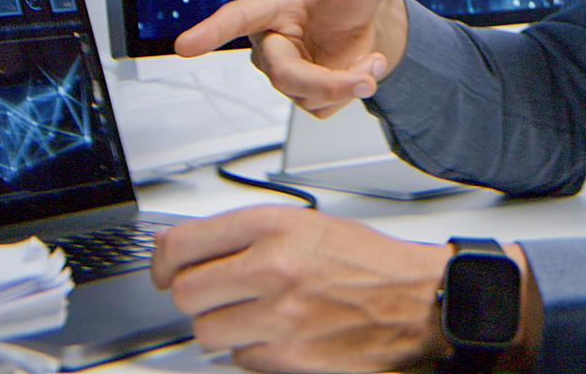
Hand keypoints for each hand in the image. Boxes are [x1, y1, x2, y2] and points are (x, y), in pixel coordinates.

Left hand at [150, 206, 538, 372]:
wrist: (420, 301)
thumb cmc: (369, 263)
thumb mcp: (305, 226)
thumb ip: (239, 233)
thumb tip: (176, 243)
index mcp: (273, 227)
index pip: (184, 244)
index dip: (165, 261)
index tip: (166, 269)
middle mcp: (271, 268)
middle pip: (186, 293)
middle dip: (197, 297)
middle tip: (218, 295)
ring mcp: (279, 316)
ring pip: (208, 332)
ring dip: (225, 327)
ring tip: (256, 315)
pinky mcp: (290, 357)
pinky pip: (242, 359)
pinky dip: (254, 351)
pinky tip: (281, 334)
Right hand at [174, 0, 410, 117]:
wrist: (367, 19)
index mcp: (273, 5)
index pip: (237, 17)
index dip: (210, 31)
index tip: (184, 46)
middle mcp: (271, 42)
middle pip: (284, 75)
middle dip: (327, 82)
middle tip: (366, 77)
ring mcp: (285, 71)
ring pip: (307, 96)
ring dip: (349, 84)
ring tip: (370, 59)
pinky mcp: (303, 94)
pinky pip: (322, 107)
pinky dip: (349, 93)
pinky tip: (359, 70)